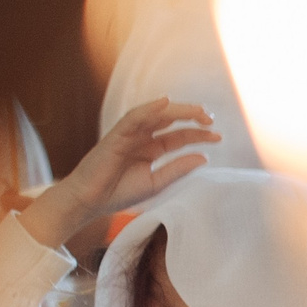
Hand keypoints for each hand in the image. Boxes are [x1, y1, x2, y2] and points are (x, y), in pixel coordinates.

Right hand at [18, 98, 216, 251]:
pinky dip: (149, 109)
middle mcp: (141, 138)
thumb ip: (178, 169)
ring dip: (177, 110)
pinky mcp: (115, 135)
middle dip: (191, 116)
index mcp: (150, 149)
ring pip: (155, 115)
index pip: (178, 136)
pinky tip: (165, 104)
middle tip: (212, 119)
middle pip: (170, 120)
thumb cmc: (118, 194)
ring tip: (198, 111)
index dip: (199, 134)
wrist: (88, 202)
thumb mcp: (156, 183)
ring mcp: (128, 134)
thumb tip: (204, 158)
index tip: (218, 136)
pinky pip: (133, 118)